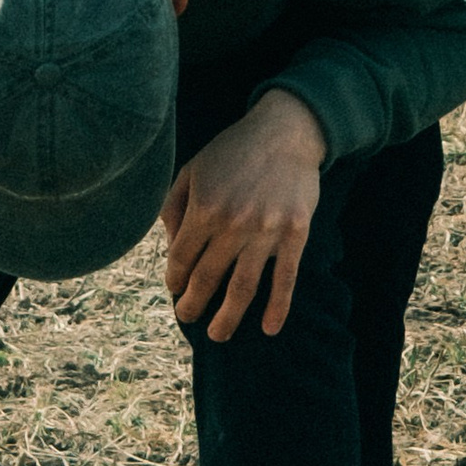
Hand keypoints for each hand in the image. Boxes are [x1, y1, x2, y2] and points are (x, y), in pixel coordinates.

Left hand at [160, 90, 327, 341]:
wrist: (286, 130)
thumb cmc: (233, 150)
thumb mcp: (193, 169)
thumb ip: (173, 207)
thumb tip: (169, 250)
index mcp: (205, 207)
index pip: (181, 259)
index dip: (174, 280)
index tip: (175, 289)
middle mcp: (234, 223)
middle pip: (207, 279)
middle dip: (193, 305)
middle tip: (189, 317)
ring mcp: (267, 230)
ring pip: (243, 288)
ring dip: (228, 318)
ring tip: (218, 334)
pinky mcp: (296, 233)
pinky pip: (285, 278)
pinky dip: (278, 307)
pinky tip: (269, 328)